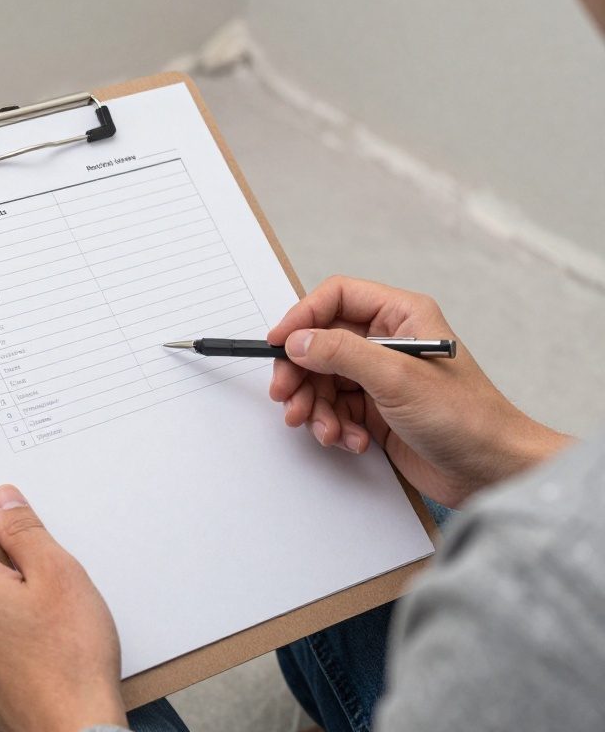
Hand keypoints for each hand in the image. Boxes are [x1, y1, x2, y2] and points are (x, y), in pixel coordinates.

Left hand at [0, 485, 126, 731]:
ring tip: (49, 612)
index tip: (23, 524)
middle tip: (48, 576)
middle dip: (5, 556)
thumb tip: (1, 498)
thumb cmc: (71, 660)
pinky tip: (40, 637)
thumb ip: (23, 528)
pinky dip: (6, 621)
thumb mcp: (58, 573)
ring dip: (8, 590)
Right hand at [268, 276, 568, 506]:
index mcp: (400, 316)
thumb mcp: (397, 379)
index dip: (302, 317)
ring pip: (322, 380)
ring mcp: (380, 376)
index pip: (336, 299)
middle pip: (320, 343)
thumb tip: (297, 340)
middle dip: (301, 373)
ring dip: (315, 407)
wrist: (492, 473)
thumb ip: (341, 353)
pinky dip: (334, 426)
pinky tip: (351, 441)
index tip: (278, 344)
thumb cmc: (466, 418)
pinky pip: (335, 409)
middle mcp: (387, 342)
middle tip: (286, 397)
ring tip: (325, 430)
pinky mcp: (376, 409)